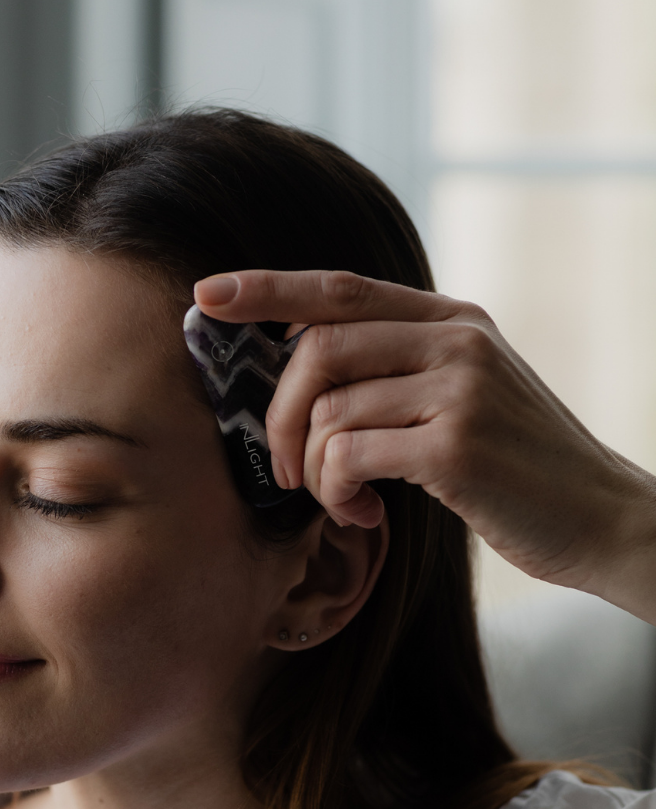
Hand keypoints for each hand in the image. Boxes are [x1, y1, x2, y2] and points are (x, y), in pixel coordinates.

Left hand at [194, 269, 655, 624]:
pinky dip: (336, 494)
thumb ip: (396, 371)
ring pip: (326, 412)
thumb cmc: (513, 468)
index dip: (267, 289)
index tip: (207, 295)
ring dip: (312, 470)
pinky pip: (347, 457)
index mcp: (451, 321)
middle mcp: (455, 341)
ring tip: (341, 500)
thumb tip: (297, 371)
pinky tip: (364, 515)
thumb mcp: (463, 397)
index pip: (340, 289)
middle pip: (316, 350)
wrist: (600, 519)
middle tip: (280, 468)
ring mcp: (459, 389)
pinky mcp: (455, 446)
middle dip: (276, 416)